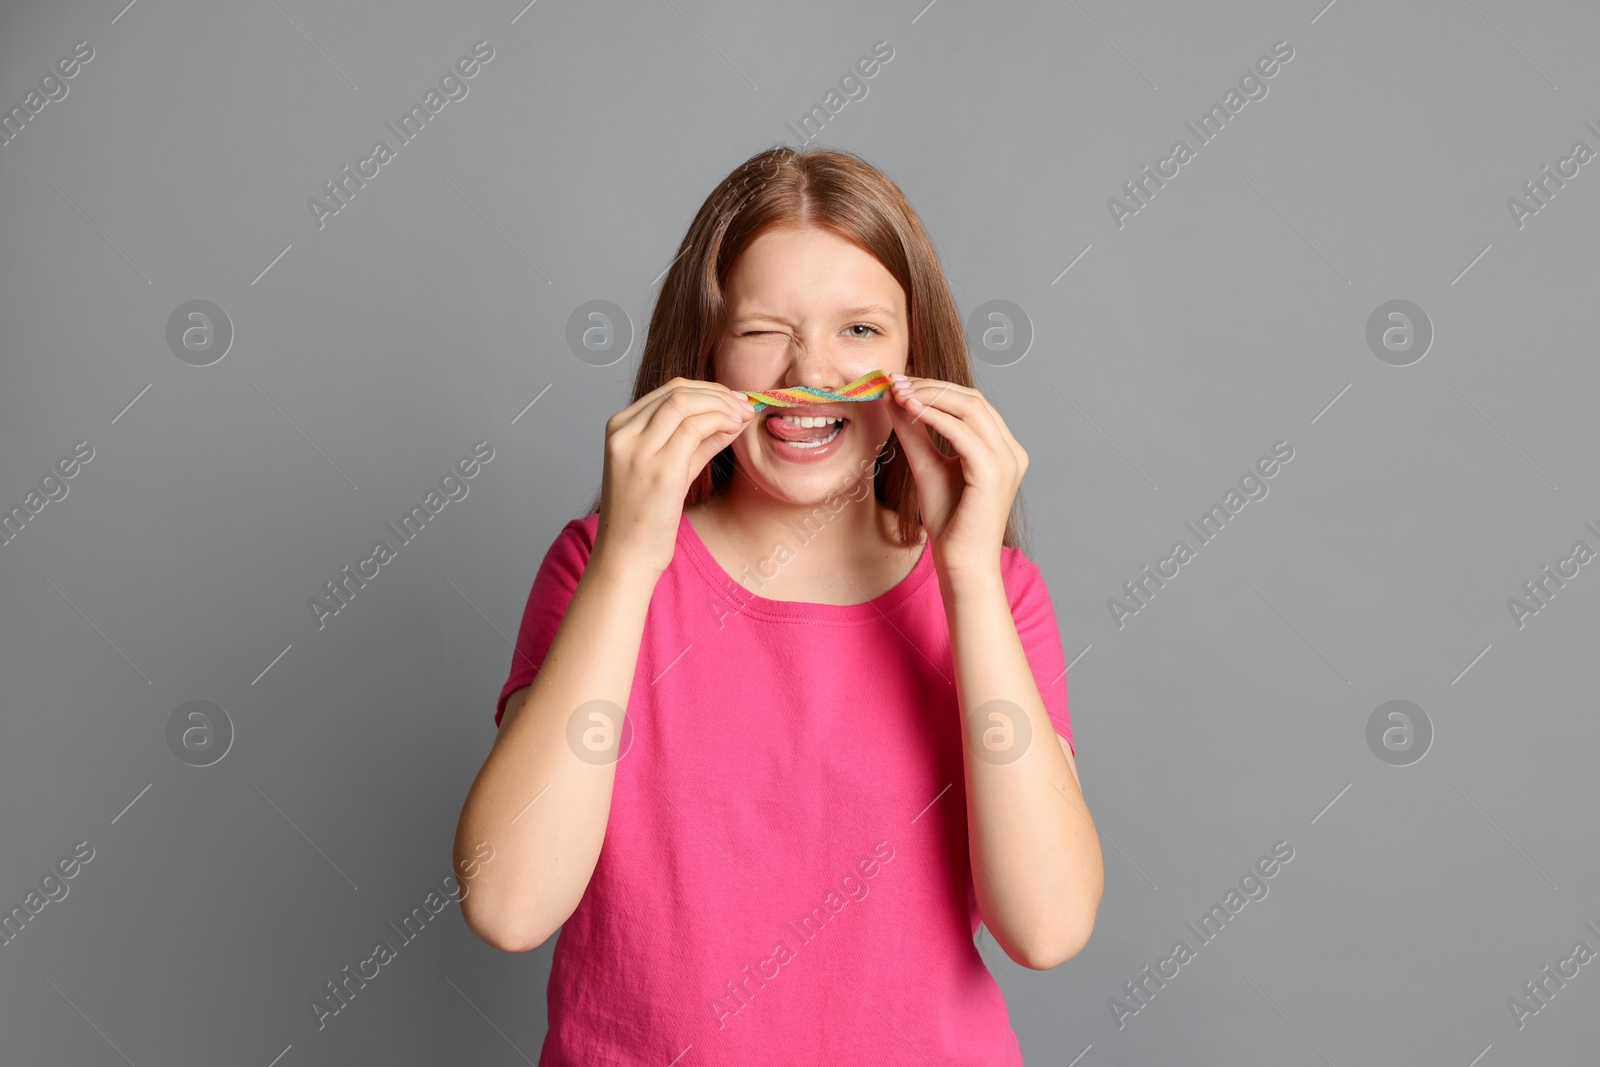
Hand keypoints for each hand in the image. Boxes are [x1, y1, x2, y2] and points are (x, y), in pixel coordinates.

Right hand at [593, 377, 756, 577]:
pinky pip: (695, 428)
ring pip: (686, 403)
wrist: (627, 555)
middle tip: (744, 405)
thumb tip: (733, 416)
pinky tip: (735, 429)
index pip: (669, 391)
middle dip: (718, 393)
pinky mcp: (659, 469)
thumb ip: (699, 440)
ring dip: (722, 405)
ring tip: (743, 417)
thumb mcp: (671, 467)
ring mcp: (639, 449)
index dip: (708, 389)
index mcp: (620, 427)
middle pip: (677, 391)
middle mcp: (624, 433)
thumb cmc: (646, 516)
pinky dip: (720, 421)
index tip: (733, 399)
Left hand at [885, 373, 1026, 576]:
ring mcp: (1007, 460)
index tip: (901, 382)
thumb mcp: (927, 466)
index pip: (970, 403)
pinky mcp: (994, 473)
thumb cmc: (950, 522)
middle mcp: (1010, 451)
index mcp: (1001, 449)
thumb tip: (896, 399)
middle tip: (896, 382)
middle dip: (931, 386)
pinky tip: (910, 411)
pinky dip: (934, 417)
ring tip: (899, 393)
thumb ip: (915, 433)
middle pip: (972, 400)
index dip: (935, 387)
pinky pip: (963, 433)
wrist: (961, 562)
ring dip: (931, 396)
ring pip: (970, 409)